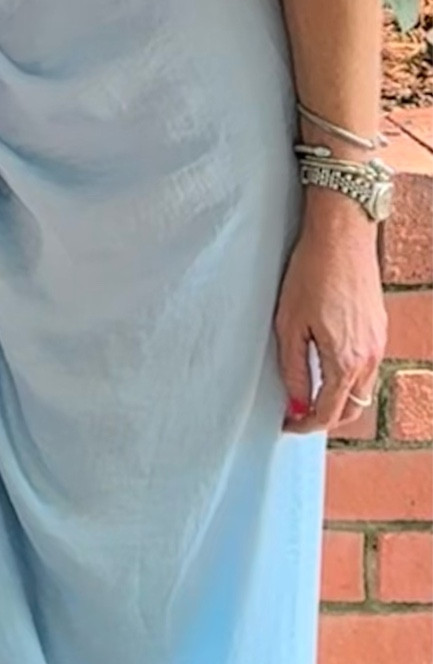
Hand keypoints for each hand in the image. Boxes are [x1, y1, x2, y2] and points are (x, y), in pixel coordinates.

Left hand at [275, 192, 386, 432]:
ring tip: (308, 392)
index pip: (328, 413)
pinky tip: (327, 366)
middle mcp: (369, 359)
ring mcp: (378, 344)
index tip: (285, 426)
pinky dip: (348, 378)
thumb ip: (294, 368)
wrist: (342, 236)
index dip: (304, 425)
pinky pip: (367, 368)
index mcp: (346, 362)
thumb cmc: (310, 274)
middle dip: (324, 418)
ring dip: (338, 399)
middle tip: (296, 414)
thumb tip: (295, 402)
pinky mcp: (379, 329)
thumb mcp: (289, 323)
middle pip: (351, 409)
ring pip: (362, 391)